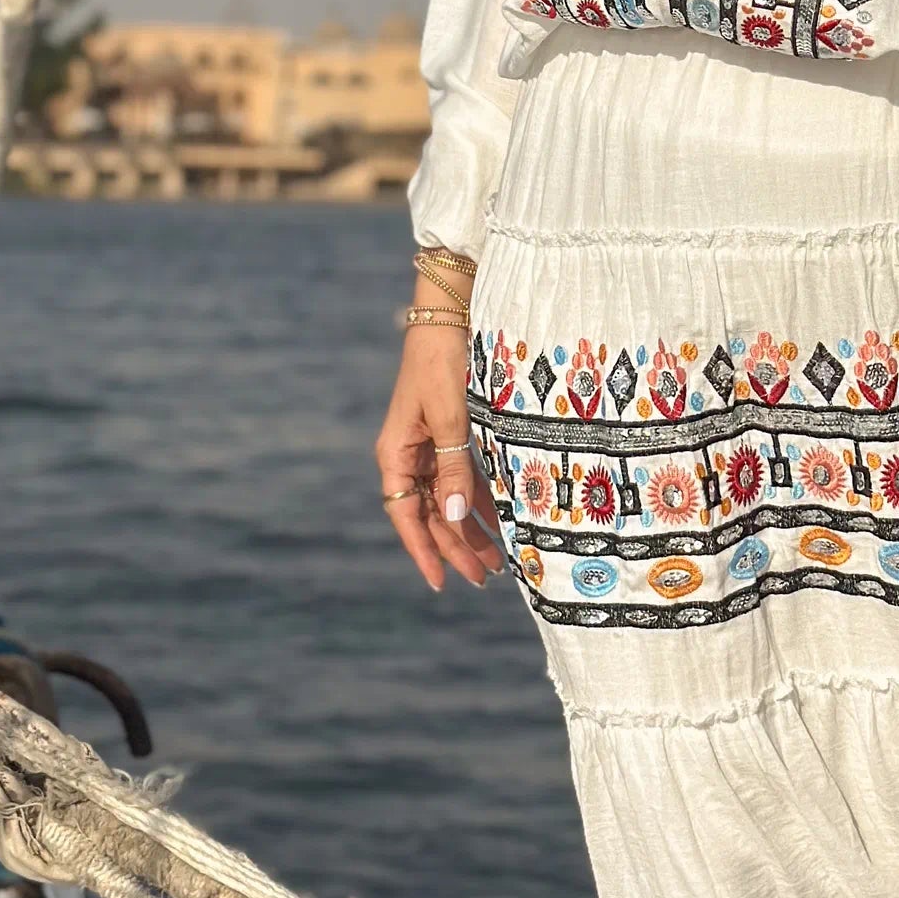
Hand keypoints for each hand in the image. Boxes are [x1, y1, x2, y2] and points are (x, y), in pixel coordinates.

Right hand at [374, 323, 503, 590]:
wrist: (451, 316)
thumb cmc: (442, 362)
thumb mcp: (450, 418)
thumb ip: (454, 467)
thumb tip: (458, 518)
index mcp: (396, 453)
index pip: (406, 515)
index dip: (424, 550)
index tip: (441, 581)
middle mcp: (411, 455)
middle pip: (432, 513)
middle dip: (457, 547)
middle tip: (485, 577)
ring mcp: (432, 446)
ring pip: (450, 500)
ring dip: (472, 528)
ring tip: (498, 561)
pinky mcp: (453, 435)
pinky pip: (464, 478)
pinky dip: (481, 500)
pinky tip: (501, 520)